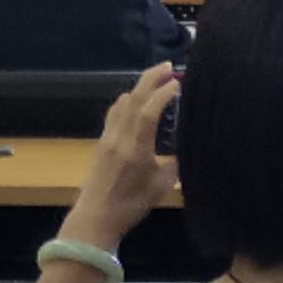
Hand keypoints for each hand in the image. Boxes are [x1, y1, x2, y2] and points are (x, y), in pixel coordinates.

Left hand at [67, 62, 178, 243]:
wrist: (96, 217)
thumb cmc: (131, 205)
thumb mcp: (161, 186)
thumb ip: (174, 163)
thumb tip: (186, 147)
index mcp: (136, 147)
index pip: (149, 110)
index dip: (163, 93)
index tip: (178, 82)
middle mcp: (119, 136)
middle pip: (133, 98)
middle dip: (150, 78)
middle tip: (167, 66)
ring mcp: (107, 137)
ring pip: (122, 102)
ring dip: (138, 87)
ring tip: (156, 80)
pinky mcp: (101, 141)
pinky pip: (115, 112)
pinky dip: (128, 100)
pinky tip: (136, 101)